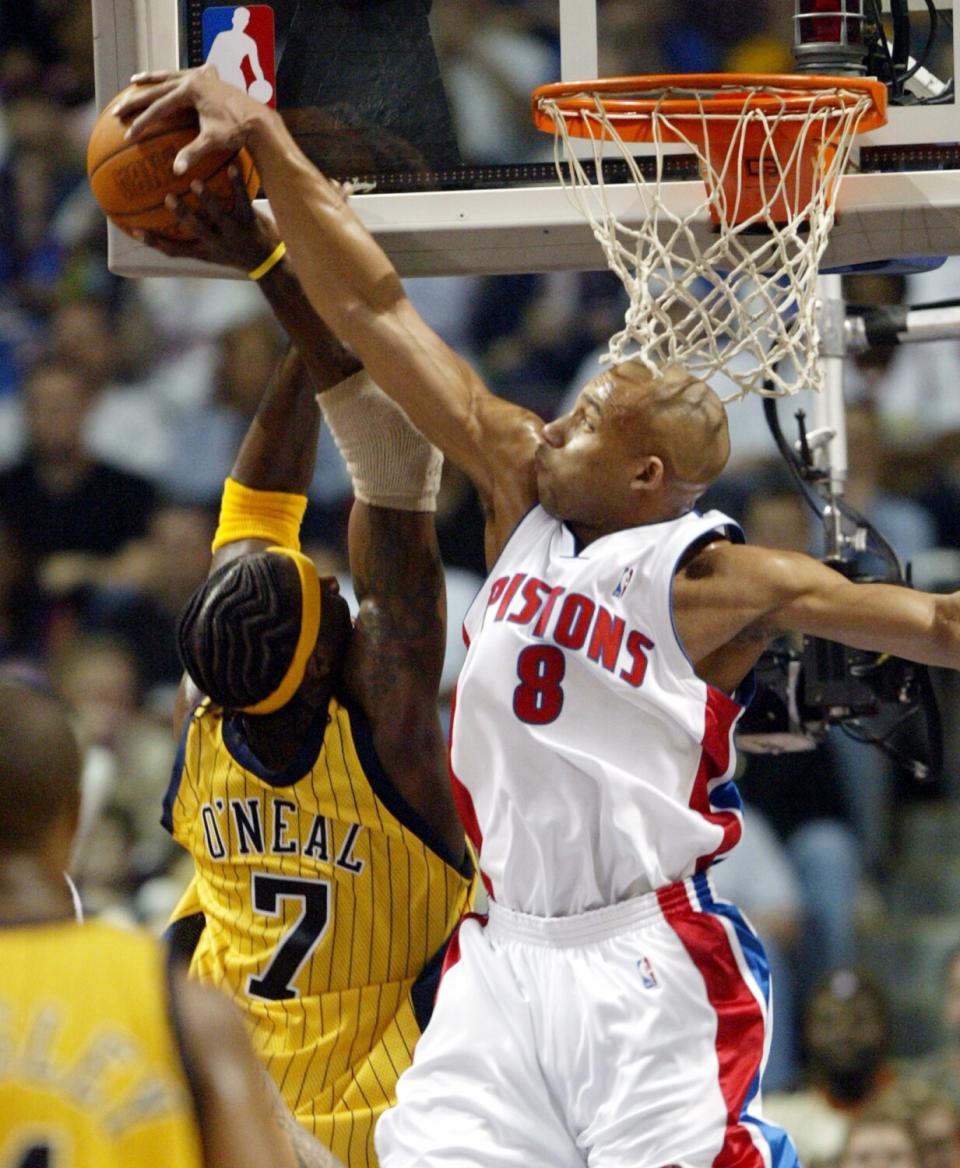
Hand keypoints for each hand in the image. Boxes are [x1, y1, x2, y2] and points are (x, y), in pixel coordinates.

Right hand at [114, 65, 263, 173]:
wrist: (259, 119)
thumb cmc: (237, 131)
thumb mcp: (213, 141)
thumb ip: (193, 153)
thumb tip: (176, 171)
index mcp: (190, 90)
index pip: (159, 108)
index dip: (143, 123)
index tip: (129, 135)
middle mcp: (193, 78)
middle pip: (157, 89)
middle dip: (136, 101)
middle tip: (117, 111)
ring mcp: (201, 77)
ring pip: (169, 76)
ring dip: (151, 80)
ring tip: (134, 82)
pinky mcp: (210, 79)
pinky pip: (185, 76)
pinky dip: (173, 78)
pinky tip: (167, 79)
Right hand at [134, 167, 279, 271]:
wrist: (268, 262)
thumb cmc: (231, 253)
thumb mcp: (208, 252)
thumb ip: (186, 239)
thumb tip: (160, 223)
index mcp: (204, 250)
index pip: (175, 250)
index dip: (155, 242)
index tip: (133, 229)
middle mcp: (218, 242)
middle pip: (197, 230)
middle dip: (183, 216)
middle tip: (168, 198)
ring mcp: (236, 231)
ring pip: (220, 215)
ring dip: (208, 199)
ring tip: (196, 181)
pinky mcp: (251, 219)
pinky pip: (243, 199)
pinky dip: (237, 184)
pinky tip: (232, 166)